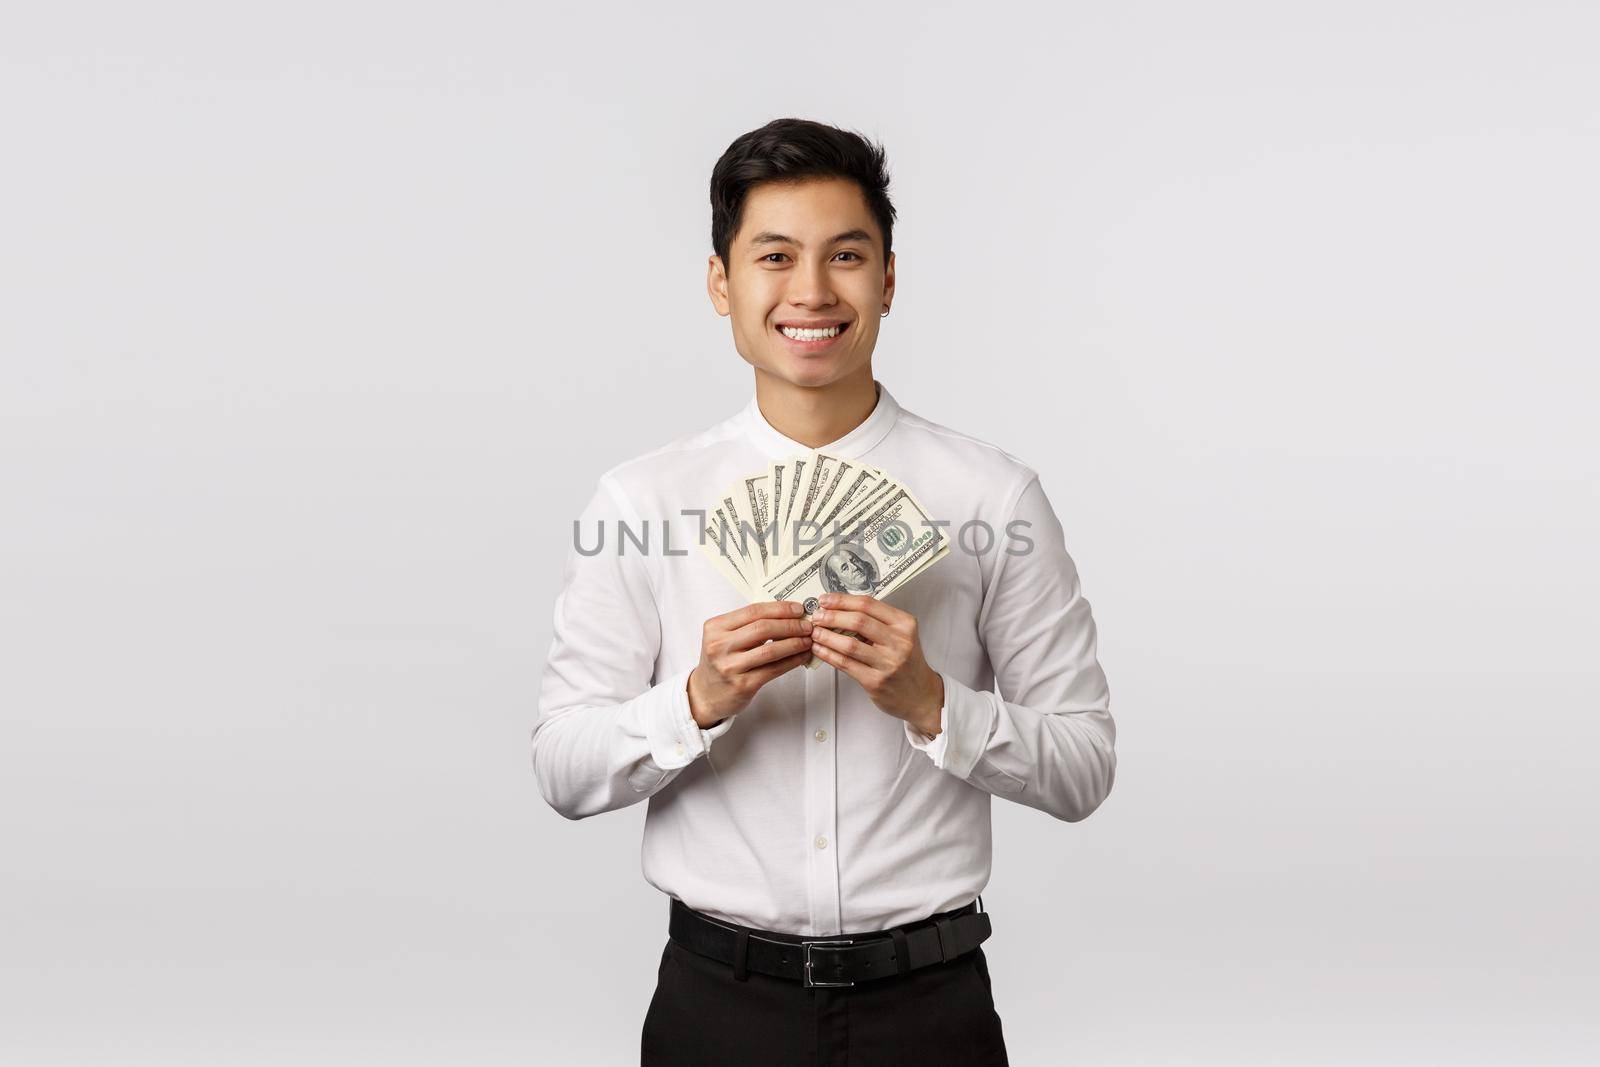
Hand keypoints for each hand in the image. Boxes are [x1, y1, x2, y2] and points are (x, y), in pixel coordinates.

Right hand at [687, 601, 813, 727]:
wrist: (706, 694)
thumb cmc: (721, 662)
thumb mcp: (724, 637)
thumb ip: (748, 625)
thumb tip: (786, 614)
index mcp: (715, 627)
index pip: (753, 611)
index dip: (779, 608)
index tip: (798, 609)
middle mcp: (720, 646)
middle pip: (762, 628)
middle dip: (790, 625)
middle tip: (806, 625)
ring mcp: (730, 666)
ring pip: (770, 650)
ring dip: (794, 643)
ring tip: (807, 640)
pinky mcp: (743, 684)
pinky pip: (773, 669)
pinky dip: (791, 661)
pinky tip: (801, 656)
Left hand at [808, 593, 943, 735]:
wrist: (921, 695)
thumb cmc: (906, 662)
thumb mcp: (901, 635)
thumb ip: (877, 622)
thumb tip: (840, 610)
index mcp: (905, 624)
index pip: (869, 605)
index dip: (843, 600)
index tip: (826, 600)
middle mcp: (899, 642)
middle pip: (858, 621)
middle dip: (832, 616)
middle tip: (817, 616)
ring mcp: (888, 663)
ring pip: (849, 644)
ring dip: (826, 636)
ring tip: (814, 632)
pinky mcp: (876, 681)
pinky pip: (846, 664)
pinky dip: (828, 654)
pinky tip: (819, 649)